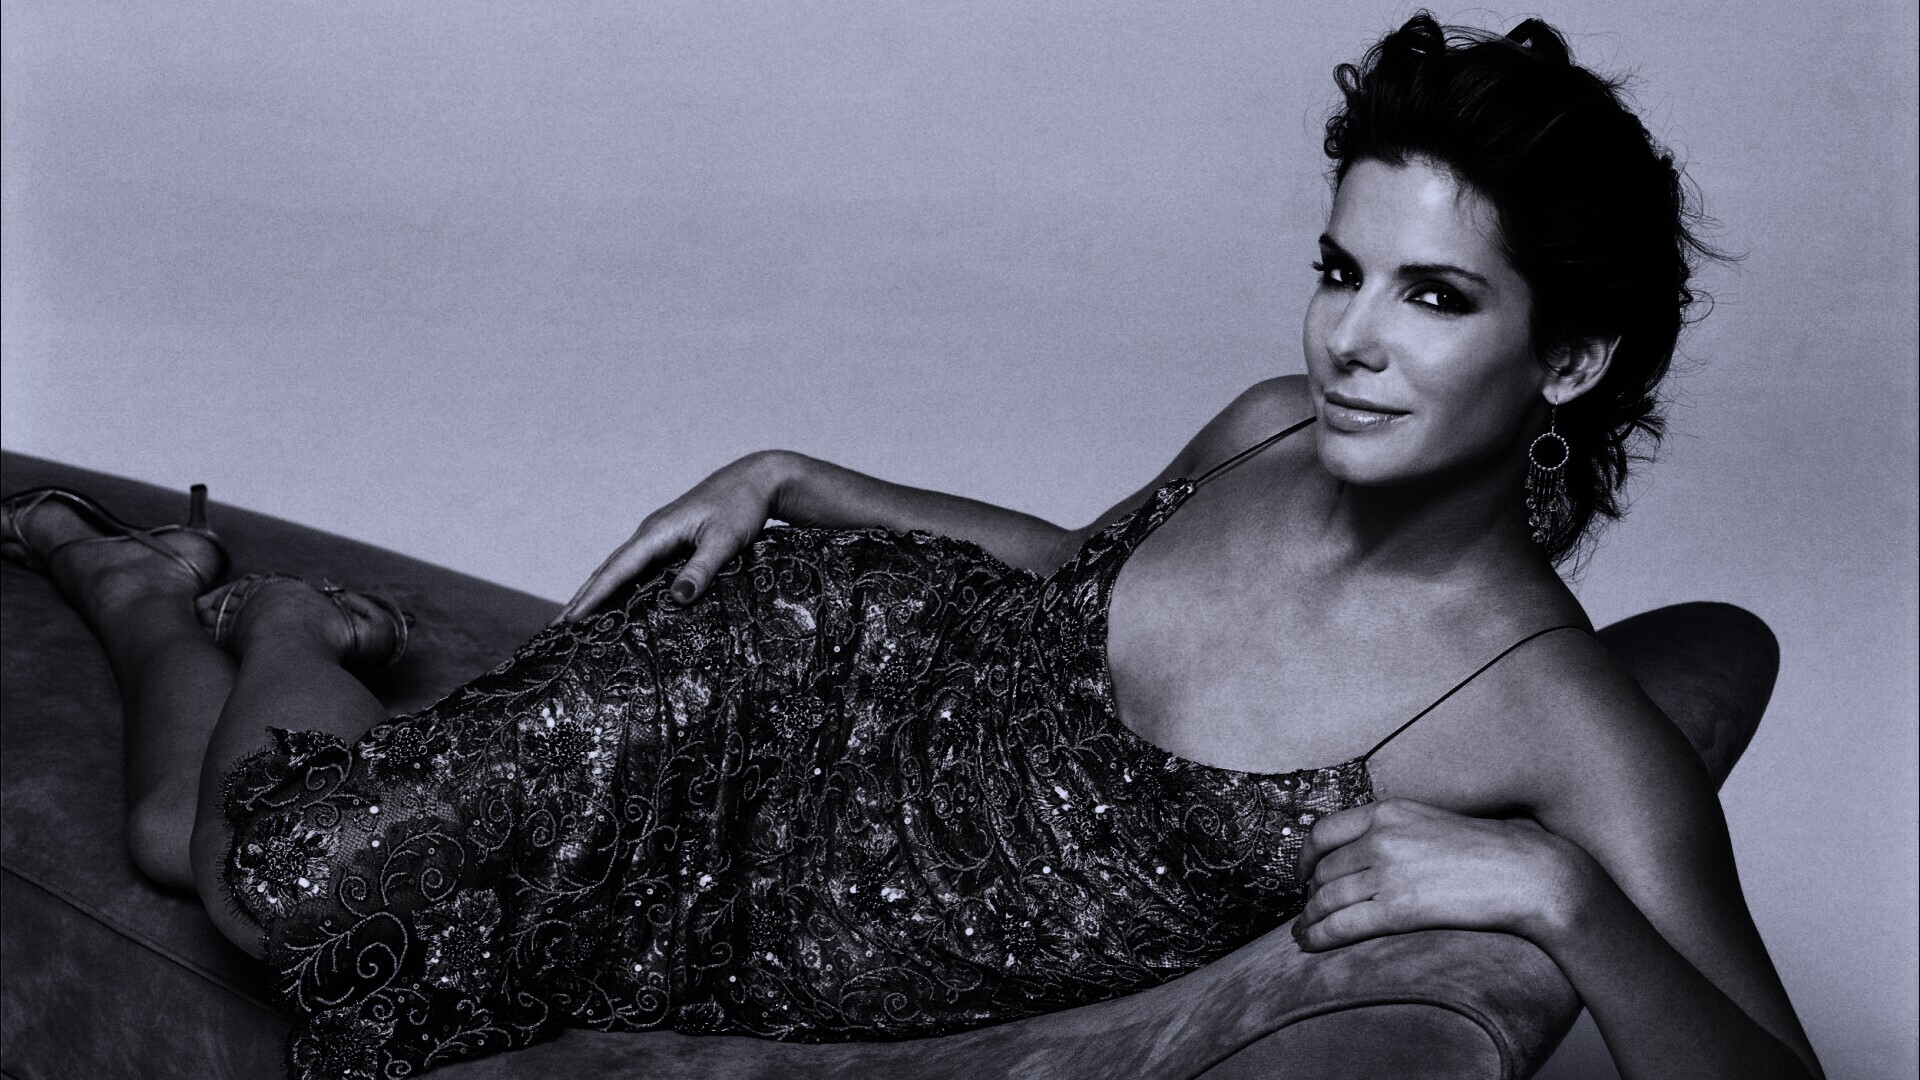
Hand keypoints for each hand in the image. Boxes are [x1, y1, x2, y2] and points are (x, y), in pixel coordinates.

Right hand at [554, 451, 793, 622]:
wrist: (755, 480)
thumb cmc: (741, 507)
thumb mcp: (726, 540)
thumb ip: (702, 568)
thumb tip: (677, 599)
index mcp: (657, 532)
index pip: (617, 570)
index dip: (593, 596)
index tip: (570, 619)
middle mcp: (650, 533)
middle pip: (607, 569)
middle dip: (582, 598)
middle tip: (556, 628)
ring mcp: (657, 536)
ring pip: (618, 567)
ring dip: (595, 591)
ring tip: (574, 619)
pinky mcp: (668, 540)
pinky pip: (634, 566)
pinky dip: (617, 584)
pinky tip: (614, 600)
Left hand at [1291, 797, 1597, 951]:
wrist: (1525, 873)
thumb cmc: (1486, 852)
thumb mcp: (1430, 824)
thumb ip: (1394, 832)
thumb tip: (1363, 853)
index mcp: (1388, 812)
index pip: (1323, 832)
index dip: (1304, 857)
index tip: (1303, 873)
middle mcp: (1381, 838)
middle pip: (1323, 869)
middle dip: (1311, 893)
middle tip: (1309, 909)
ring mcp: (1387, 872)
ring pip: (1326, 898)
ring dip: (1309, 919)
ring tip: (1303, 932)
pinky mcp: (1397, 908)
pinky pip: (1342, 924)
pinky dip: (1319, 936)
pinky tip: (1311, 943)